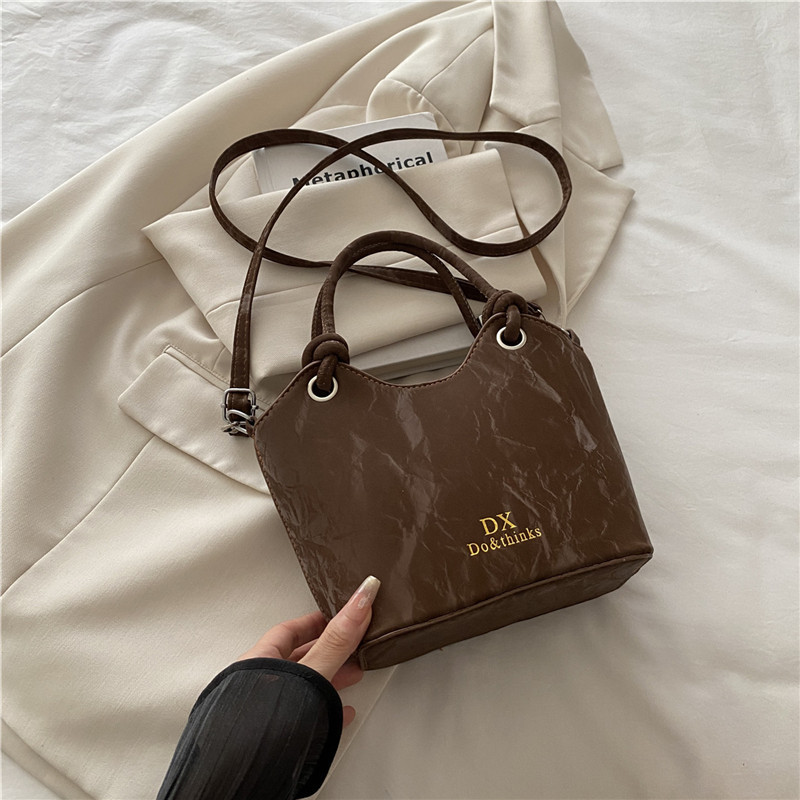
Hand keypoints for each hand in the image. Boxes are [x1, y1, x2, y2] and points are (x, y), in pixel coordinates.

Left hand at [237, 576, 380, 725]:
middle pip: (299, 657)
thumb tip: (359, 600)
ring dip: (331, 677)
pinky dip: (327, 706)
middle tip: (353, 644)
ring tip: (354, 675)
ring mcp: (267, 709)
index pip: (289, 630)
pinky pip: (306, 712)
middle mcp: (259, 682)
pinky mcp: (275, 734)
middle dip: (330, 650)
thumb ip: (337, 639)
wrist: (245, 777)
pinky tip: (342, 713)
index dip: (315, 621)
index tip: (335, 615)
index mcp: (259, 660)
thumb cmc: (263, 722)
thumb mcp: (312, 671)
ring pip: (303, 685)